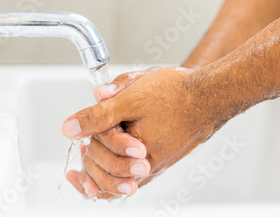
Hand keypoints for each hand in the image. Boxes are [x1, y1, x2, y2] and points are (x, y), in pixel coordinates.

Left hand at [62, 67, 217, 197]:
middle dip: (91, 156)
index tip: (79, 126)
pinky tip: (101, 182)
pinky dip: (114, 182)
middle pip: (105, 170)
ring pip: (117, 184)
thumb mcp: (131, 98)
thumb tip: (70, 127)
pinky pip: (131, 182)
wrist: (208, 97)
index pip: (98, 150)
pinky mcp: (160, 165)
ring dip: (98, 176)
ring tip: (81, 177)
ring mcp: (154, 168)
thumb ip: (98, 115)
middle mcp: (145, 166)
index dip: (88, 134)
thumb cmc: (177, 95)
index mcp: (135, 150)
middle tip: (82, 147)